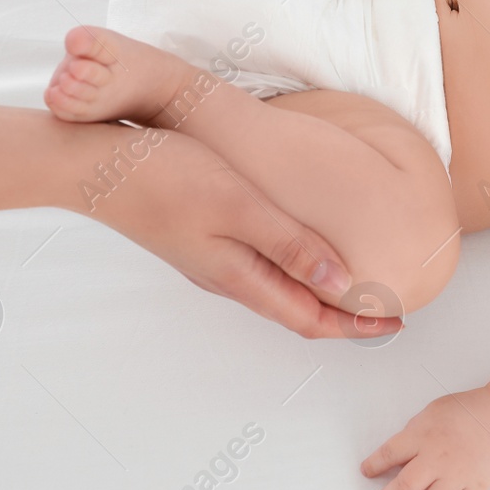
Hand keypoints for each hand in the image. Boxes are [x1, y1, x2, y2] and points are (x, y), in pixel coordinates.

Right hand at [82, 125, 400, 341]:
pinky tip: (302, 248)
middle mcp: (226, 277)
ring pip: (278, 290)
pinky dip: (293, 269)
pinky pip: (259, 267)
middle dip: (345, 314)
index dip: (357, 324)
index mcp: (238, 276)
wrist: (92, 165)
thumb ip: (289, 245)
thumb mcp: (238, 206)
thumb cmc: (166, 177)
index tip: (397, 320)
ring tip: (356, 282)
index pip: (310, 317)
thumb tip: (341, 282)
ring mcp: (210, 260)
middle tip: (387, 307)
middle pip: (297, 310)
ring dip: (319, 292)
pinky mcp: (200, 239)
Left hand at [362, 388, 489, 489]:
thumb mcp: (430, 412)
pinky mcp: (475, 488)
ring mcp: (457, 477)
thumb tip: (396, 458)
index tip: (367, 472)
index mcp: (422, 437)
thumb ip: (412, 434)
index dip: (373, 465)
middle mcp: (436, 460)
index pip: (389, 454)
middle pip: (404, 486)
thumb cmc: (464, 411)